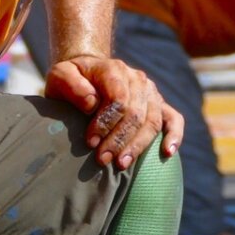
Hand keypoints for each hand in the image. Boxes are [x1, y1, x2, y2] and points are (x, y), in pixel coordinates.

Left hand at [46, 55, 185, 167]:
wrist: (88, 74)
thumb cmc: (72, 80)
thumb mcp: (60, 77)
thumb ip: (71, 85)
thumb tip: (91, 103)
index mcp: (114, 69)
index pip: (118, 99)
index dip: (106, 124)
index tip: (90, 142)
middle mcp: (137, 79)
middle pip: (136, 114)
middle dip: (119, 140)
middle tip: (102, 160)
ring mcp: (151, 91)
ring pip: (153, 121)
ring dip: (138, 145)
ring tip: (121, 164)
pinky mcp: (159, 104)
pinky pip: (173, 119)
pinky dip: (174, 136)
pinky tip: (168, 153)